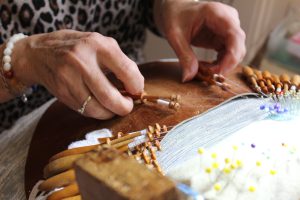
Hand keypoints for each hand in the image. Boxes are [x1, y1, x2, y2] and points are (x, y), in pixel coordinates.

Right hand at [12, 30, 143, 118]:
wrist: (39, 53)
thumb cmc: (77, 48)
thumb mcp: (100, 44)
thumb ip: (119, 62)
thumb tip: (136, 87)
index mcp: (98, 45)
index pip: (126, 70)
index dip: (136, 86)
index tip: (136, 91)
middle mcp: (82, 61)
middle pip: (109, 97)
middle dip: (124, 107)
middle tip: (127, 106)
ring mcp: (69, 78)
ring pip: (96, 109)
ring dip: (110, 113)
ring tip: (114, 107)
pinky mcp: (62, 92)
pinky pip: (84, 110)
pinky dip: (97, 112)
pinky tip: (100, 105)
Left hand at [155, 0, 245, 80]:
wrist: (175, 11)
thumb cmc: (175, 17)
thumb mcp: (175, 36)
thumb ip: (184, 56)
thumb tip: (188, 77)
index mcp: (217, 14)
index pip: (235, 36)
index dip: (231, 57)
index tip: (218, 73)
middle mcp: (228, 20)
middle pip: (238, 47)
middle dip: (225, 65)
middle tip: (206, 74)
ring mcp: (228, 29)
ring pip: (235, 53)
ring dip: (221, 66)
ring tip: (202, 69)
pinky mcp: (224, 38)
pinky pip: (228, 55)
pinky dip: (219, 64)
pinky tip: (205, 66)